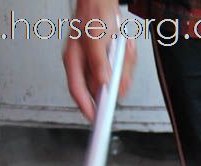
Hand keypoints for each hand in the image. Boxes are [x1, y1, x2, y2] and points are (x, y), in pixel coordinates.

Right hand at [63, 0, 136, 121]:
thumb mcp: (96, 39)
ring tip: (123, 50)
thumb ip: (99, 63)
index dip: (86, 107)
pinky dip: (126, 60)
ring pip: (113, 78)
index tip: (96, 118)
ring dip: (123, 68)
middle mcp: (83, 63)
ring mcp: (95, 61)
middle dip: (113, 84)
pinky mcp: (107, 58)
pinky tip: (125, 48)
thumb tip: (102, 83)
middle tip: (122, 79)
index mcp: (74, 60)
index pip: (77, 90)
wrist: (102, 1)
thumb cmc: (94, 15)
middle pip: (99, 86)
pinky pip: (120, 68)